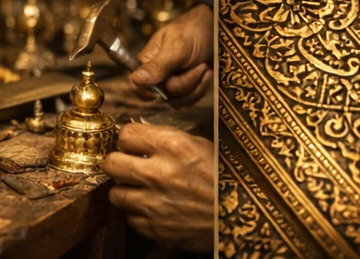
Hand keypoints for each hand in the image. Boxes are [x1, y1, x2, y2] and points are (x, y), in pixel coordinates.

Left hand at [104, 124, 213, 252]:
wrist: (247, 217)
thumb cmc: (225, 179)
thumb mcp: (200, 145)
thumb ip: (166, 138)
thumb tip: (139, 129)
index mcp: (172, 147)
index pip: (125, 135)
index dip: (127, 139)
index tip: (133, 144)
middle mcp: (160, 175)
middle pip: (112, 164)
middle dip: (118, 162)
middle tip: (127, 164)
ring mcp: (157, 205)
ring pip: (116, 195)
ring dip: (125, 190)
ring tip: (138, 188)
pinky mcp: (159, 231)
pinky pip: (131, 220)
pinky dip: (137, 214)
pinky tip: (151, 207)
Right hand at [131, 4, 213, 106]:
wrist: (215, 30)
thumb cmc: (193, 32)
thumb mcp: (177, 47)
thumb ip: (158, 65)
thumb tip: (135, 79)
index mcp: (148, 61)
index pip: (136, 85)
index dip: (147, 91)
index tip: (165, 88)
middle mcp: (157, 74)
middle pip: (162, 96)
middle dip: (184, 83)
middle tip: (197, 65)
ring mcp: (172, 82)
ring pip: (177, 101)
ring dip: (195, 85)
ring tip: (203, 66)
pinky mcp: (186, 89)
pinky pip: (189, 100)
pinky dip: (200, 88)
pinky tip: (206, 72)